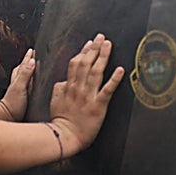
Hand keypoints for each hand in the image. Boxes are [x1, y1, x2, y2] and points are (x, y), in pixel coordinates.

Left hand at [0, 48, 35, 120]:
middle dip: (26, 61)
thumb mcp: (20, 87)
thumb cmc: (12, 105)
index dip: (28, 57)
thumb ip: (25, 75)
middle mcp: (17, 83)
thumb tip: (32, 62)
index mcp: (18, 79)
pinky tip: (28, 83)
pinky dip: (26, 80)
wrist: (6, 117)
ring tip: (29, 65)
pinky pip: (23, 84)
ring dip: (25, 69)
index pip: (23, 65)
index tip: (31, 50)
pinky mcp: (19, 97)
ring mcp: (17, 89)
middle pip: (21, 68)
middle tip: (30, 55)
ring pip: (21, 75)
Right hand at [48, 34, 124, 156]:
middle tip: (101, 37)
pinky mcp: (98, 106)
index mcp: (68, 87)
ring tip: (108, 45)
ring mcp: (88, 96)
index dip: (83, 52)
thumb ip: (60, 89)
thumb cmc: (61, 122)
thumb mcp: (55, 101)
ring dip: (102, 57)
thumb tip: (63, 81)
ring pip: (95, 72)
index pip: (75, 64)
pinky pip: (107, 90)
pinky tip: (120, 70)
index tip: (90, 43)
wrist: (64, 137)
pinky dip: (114, 79)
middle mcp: (78, 88)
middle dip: (94, 48)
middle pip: (86, 63)